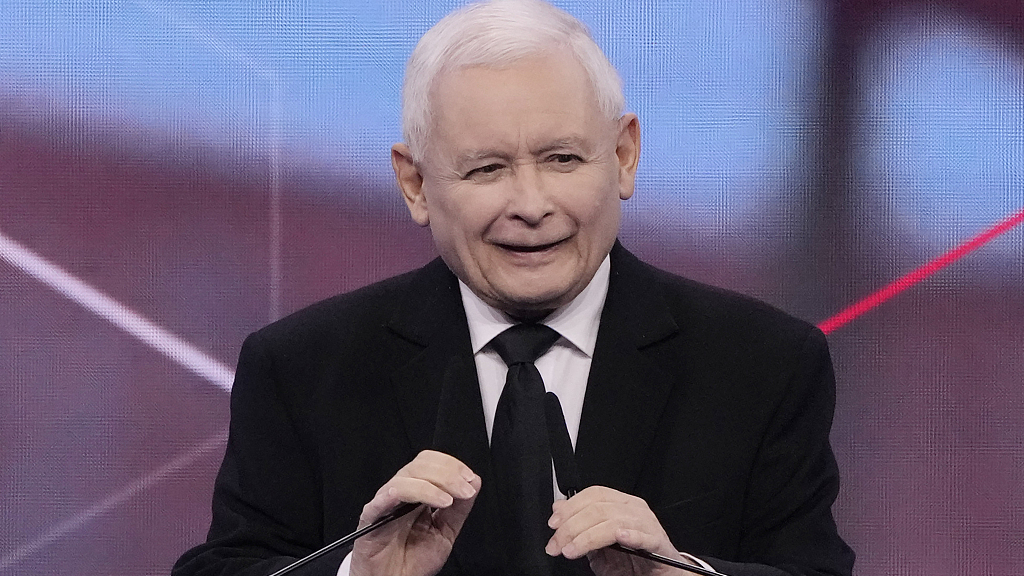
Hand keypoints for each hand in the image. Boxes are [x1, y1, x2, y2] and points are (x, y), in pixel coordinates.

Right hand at [350, 450, 479, 575]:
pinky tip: (436, 502)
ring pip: (408, 475)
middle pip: (421, 464)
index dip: (452, 465)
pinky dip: (416, 491)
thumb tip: (474, 483)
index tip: (470, 479)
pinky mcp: (372, 513)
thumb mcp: (445, 532)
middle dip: (449, 473)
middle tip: (465, 489)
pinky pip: (389, 495)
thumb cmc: (412, 561)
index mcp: (417, 493)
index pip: (431, 463)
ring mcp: (386, 501)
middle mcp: (401, 493)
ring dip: (436, 483)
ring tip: (451, 499)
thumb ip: (459, 509)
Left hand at [545, 486, 696, 575]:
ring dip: (587, 537)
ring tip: (572, 550)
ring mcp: (648, 524)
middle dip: (571, 527)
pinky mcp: (658, 542)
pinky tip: (619, 538)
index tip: (554, 524)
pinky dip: (630, 535)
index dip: (571, 507)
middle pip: (598, 508)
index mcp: (622, 504)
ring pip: (613, 521)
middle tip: (556, 545)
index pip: (594, 494)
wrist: (663, 574)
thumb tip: (558, 509)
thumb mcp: (600, 543)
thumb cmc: (634, 558)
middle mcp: (635, 509)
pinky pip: (643, 535)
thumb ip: (581, 525)